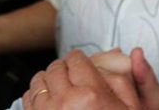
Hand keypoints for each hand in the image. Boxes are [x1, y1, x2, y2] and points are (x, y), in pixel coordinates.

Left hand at [22, 49, 158, 109]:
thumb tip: (121, 54)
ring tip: (59, 89)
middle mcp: (66, 103)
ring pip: (38, 80)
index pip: (76, 59)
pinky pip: (27, 98)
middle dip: (64, 69)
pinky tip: (49, 101)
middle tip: (72, 77)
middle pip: (56, 67)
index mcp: (91, 95)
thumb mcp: (131, 108)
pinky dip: (36, 96)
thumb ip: (123, 79)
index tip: (81, 64)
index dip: (80, 60)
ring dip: (48, 81)